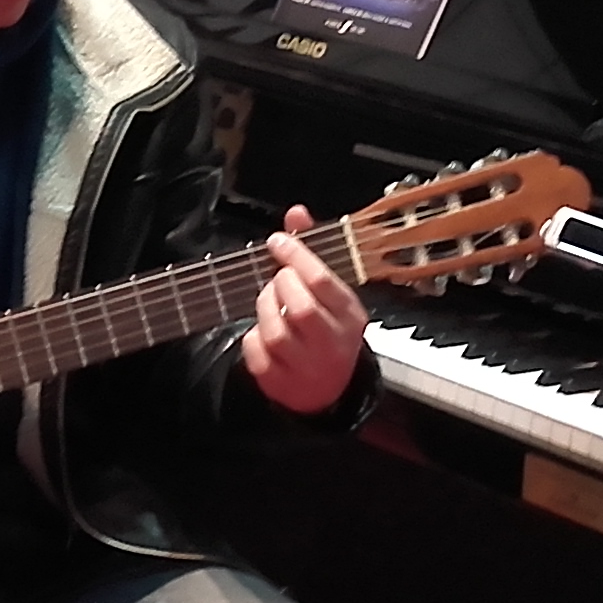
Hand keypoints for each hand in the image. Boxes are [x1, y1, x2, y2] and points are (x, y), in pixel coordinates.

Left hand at [239, 206, 368, 414]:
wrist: (327, 389)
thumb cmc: (327, 328)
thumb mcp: (330, 291)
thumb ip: (311, 250)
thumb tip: (296, 213)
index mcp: (350, 316)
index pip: (323, 281)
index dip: (296, 255)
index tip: (277, 242)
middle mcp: (333, 343)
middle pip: (300, 308)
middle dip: (280, 285)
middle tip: (278, 280)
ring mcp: (306, 366)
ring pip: (275, 331)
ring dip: (264, 307)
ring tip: (270, 302)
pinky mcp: (279, 382)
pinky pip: (255, 350)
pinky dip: (252, 336)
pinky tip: (265, 331)